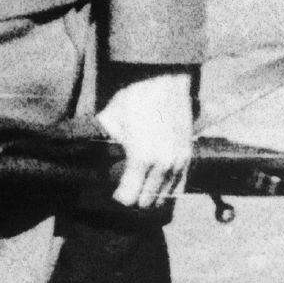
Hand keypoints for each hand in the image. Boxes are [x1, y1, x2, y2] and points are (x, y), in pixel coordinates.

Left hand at [94, 65, 195, 212]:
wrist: (165, 80)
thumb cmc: (135, 98)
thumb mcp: (111, 119)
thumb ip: (105, 142)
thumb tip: (95, 156)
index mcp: (142, 157)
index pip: (129, 197)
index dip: (119, 197)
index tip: (114, 192)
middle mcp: (163, 165)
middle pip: (147, 202)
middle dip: (134, 200)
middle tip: (125, 192)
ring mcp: (178, 162)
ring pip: (165, 198)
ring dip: (151, 198)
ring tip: (140, 191)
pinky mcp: (188, 156)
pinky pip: (180, 187)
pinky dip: (168, 191)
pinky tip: (157, 187)